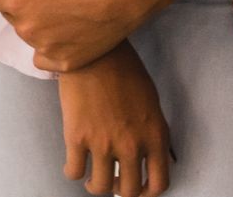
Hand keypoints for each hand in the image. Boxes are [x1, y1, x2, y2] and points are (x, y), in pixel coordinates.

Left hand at [0, 0, 151, 71]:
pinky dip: (52, 47)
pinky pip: (44, 57)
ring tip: (66, 9)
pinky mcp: (65, 63)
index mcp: (17, 1)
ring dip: (39, 25)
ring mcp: (45, 49)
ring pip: (29, 36)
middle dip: (23, 5)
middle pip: (11, 18)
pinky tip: (70, 31)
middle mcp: (26, 29)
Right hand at [57, 44, 171, 195]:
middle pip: (130, 191)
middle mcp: (132, 145)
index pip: (159, 183)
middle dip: (120, 190)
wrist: (94, 49)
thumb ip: (151, 131)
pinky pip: (74, 171)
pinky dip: (73, 172)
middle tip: (113, 181)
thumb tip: (147, 154)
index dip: (148, 192)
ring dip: (96, 186)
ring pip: (100, 187)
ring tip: (91, 177)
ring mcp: (103, 143)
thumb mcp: (151, 101)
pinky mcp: (77, 137)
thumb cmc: (123, 68)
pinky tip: (73, 163)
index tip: (139, 189)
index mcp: (155, 135)